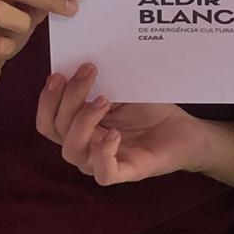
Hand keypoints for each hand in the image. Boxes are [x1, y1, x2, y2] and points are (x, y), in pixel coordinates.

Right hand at [36, 64, 209, 184]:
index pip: (49, 121)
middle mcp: (86, 146)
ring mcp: (104, 161)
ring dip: (82, 122)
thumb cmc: (152, 109)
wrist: (186, 129)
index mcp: (81, 127)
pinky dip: (103, 154)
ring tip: (104, 100)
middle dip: (68, 98)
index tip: (60, 73)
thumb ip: (102, 82)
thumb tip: (82, 60)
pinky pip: (103, 173)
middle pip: (57, 130)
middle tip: (90, 71)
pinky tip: (114, 134)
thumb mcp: (122, 89)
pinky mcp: (127, 171)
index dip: (47, 99)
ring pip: (72, 151)